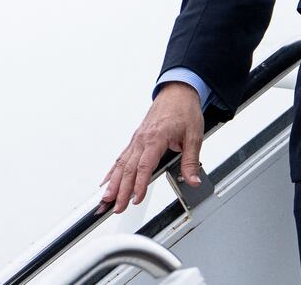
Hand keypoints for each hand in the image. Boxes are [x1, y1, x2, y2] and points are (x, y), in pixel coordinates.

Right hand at [99, 82, 204, 213]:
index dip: (139, 185)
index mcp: (156, 138)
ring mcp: (137, 139)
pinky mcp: (136, 139)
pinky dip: (112, 171)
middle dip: (120, 191)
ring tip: (105, 200)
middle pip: (128, 169)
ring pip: (121, 164)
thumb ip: (191, 161)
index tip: (135, 199)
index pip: (145, 166)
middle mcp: (142, 139)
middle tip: (115, 208)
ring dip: (112, 184)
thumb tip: (193, 180)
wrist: (178, 91)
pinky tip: (106, 182)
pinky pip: (121, 157)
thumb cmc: (184, 110)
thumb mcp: (194, 136)